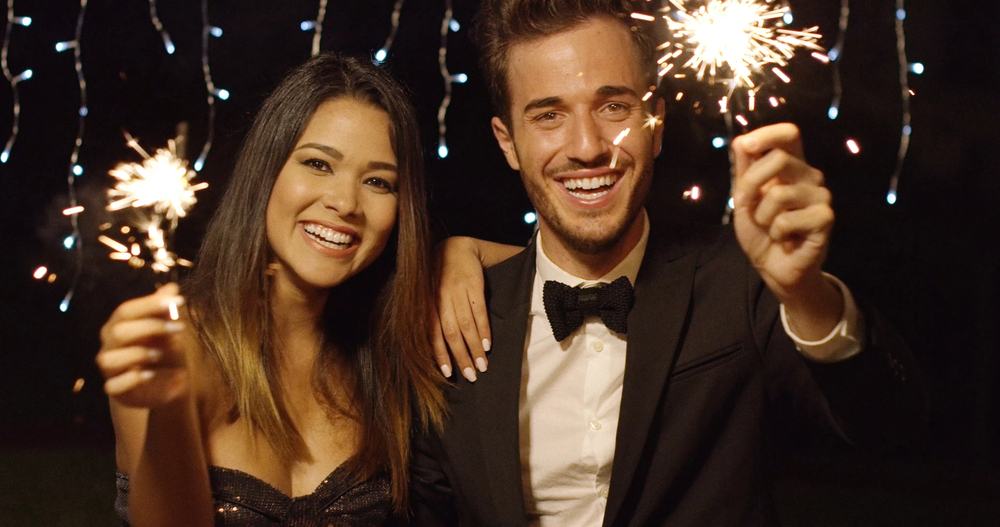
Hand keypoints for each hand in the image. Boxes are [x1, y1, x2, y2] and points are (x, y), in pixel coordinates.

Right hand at [96, 283, 194, 407]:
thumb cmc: (165, 349)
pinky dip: (132, 379)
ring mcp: (110, 369)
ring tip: (160, 353)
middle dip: (150, 328)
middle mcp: (109, 345)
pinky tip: (151, 374)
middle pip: (118, 332)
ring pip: (108, 360)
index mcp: (119, 325)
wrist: (166, 382)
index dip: (151, 304)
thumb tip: (173, 287)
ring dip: (137, 354)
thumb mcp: (169, 329)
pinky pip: (113, 386)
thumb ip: (166, 310)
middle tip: (179, 329)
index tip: (180, 301)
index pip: (126, 310)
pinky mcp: (115, 389)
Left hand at [431, 237, 491, 382]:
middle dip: (462, 356)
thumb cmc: (440, 277)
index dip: (440, 355)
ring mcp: (457, 291)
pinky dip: (484, 329)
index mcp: (427, 303)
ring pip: (466, 325)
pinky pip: (479, 311)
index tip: (449, 374)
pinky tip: (488, 344)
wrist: (456, 247)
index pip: (432, 334)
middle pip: (451, 333)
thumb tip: (434, 349)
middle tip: (472, 375)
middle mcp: (440, 298)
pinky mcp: (473, 284)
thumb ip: (431, 318)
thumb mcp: (429, 294)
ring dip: (475, 348)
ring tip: (483, 365)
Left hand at [731, 123, 833, 300]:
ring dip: (763, 217)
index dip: (768, 134)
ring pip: (779, 193)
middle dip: (751, 186)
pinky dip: (777, 233)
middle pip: (778, 159)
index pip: (789, 134)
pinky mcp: (825, 217)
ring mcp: (821, 195)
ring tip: (772, 229)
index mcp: (792, 166)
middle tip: (749, 208)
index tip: (746, 146)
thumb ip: (744, 170)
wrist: (773, 267)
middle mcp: (809, 176)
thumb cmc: (760, 231)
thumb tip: (739, 139)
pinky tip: (787, 240)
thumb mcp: (744, 199)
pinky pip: (787, 219)